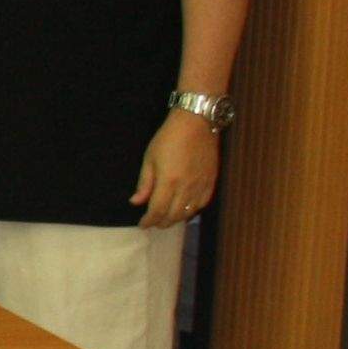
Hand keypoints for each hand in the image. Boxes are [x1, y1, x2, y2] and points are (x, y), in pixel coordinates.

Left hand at [132, 110, 219, 229]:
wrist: (196, 123)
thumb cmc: (168, 138)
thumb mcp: (149, 158)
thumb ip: (144, 183)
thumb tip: (136, 202)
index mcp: (168, 182)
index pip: (157, 210)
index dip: (149, 221)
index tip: (142, 224)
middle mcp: (186, 188)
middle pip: (173, 215)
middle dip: (161, 222)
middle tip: (153, 222)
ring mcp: (201, 185)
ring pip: (189, 213)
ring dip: (176, 219)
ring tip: (167, 218)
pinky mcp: (211, 181)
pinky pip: (202, 204)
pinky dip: (192, 211)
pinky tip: (185, 210)